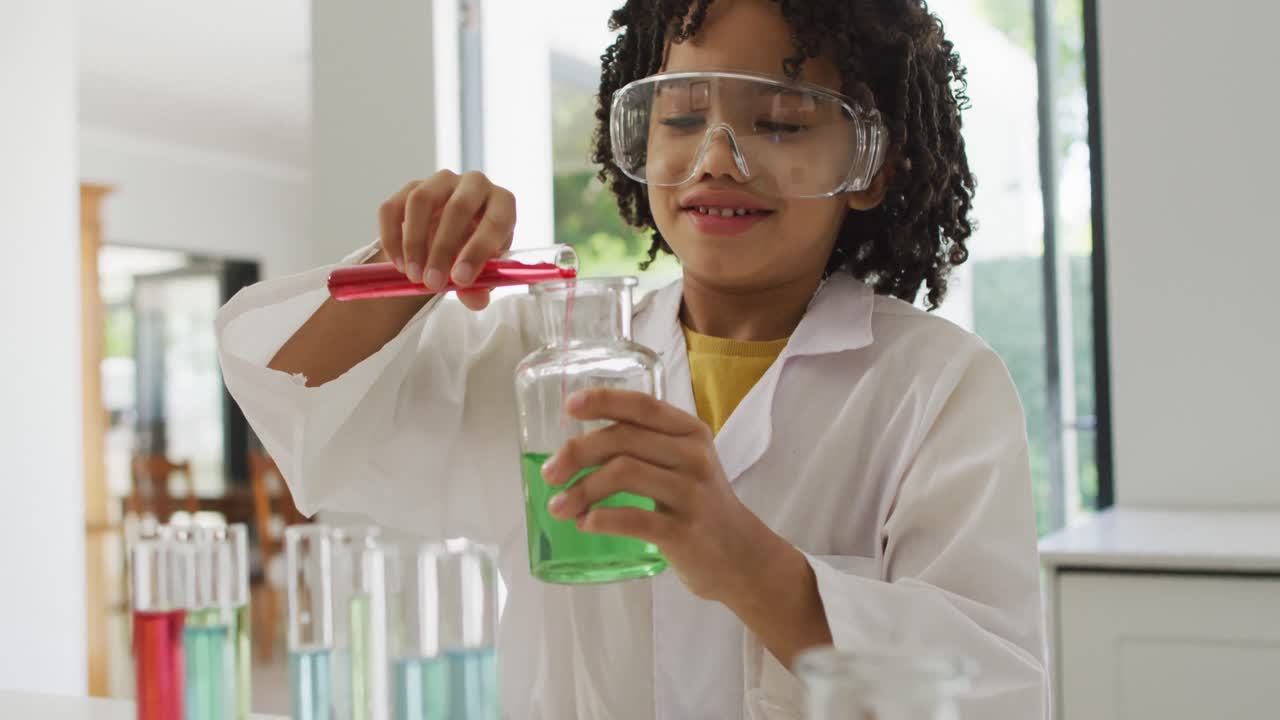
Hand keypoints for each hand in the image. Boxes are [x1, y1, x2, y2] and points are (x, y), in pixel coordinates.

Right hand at [377, 170, 516, 310]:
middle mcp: (475, 184)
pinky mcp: (411, 187)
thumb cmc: (474, 253)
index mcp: (502, 203)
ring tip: (414, 276)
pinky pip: (393, 208)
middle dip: (443, 250)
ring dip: (414, 243)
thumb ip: (479, 287)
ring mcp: (441, 181)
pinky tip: (399, 264)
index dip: (478, 251)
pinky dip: (392, 238)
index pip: (496, 220)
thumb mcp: (481, 273)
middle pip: (457, 208)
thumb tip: (476, 300)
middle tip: (432, 283)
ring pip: (420, 201)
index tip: (461, 280)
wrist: (450, 240)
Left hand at [540, 388, 783, 602]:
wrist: (742, 557)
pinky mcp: (685, 532)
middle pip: (623, 439)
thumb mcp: (684, 464)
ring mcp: (692, 494)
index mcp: (691, 432)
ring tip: (560, 506)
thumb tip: (574, 450)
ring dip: (581, 489)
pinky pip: (633, 518)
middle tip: (550, 473)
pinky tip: (585, 523)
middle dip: (577, 453)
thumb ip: (644, 447)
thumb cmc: (700, 505)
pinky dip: (600, 519)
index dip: (603, 401)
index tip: (569, 406)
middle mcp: (694, 456)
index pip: (642, 406)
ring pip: (622, 474)